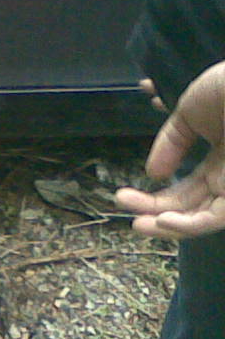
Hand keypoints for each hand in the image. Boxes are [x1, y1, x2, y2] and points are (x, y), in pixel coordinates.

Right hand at [116, 62, 224, 238]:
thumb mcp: (189, 112)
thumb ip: (171, 142)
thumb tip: (152, 173)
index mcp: (220, 159)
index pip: (187, 189)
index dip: (156, 196)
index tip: (125, 195)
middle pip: (193, 207)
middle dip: (156, 212)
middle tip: (123, 208)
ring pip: (206, 219)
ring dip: (171, 226)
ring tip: (140, 224)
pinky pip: (220, 216)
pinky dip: (192, 223)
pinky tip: (165, 220)